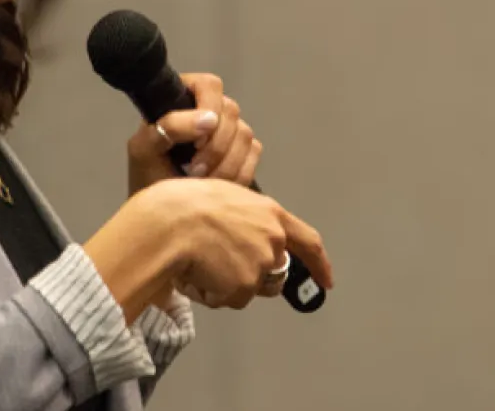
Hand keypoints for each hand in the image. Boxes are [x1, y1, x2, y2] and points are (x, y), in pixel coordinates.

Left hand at [126, 73, 261, 195]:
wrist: (163, 209)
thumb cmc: (147, 175)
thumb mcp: (144, 149)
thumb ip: (170, 127)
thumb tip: (209, 119)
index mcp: (182, 98)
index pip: (209, 85)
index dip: (209, 107)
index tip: (196, 141)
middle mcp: (209, 108)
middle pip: (231, 111)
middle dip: (215, 147)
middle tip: (195, 170)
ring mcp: (228, 129)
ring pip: (245, 135)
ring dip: (225, 164)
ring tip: (202, 181)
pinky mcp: (243, 150)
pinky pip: (254, 154)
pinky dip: (237, 173)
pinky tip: (217, 184)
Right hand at [147, 178, 332, 310]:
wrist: (167, 224)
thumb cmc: (183, 204)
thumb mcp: (224, 196)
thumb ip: (245, 216)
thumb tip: (240, 231)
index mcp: (269, 212)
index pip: (308, 242)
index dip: (319, 264)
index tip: (327, 279)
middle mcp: (273, 239)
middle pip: (272, 271)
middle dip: (251, 275)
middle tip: (218, 264)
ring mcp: (261, 264)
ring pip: (248, 287)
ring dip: (228, 284)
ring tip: (200, 262)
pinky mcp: (244, 286)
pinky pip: (227, 299)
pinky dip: (211, 293)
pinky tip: (195, 274)